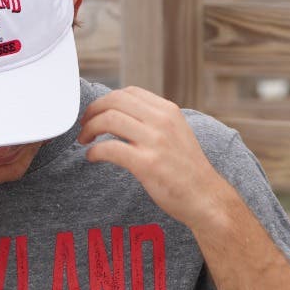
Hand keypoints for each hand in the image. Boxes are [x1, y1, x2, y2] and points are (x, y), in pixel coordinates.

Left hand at [77, 86, 225, 228]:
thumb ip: (153, 121)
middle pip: (115, 101)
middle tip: (84, 125)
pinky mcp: (147, 164)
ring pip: (109, 120)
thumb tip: (123, 114)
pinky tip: (92, 157)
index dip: (106, 100)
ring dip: (89, 129)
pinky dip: (94, 151)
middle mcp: (162, 121)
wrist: (206, 197)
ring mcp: (155, 141)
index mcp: (168, 111)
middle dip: (92, 111)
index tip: (96, 113)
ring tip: (84, 141)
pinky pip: (110, 149)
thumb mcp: (176, 133)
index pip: (129, 92)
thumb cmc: (186, 169)